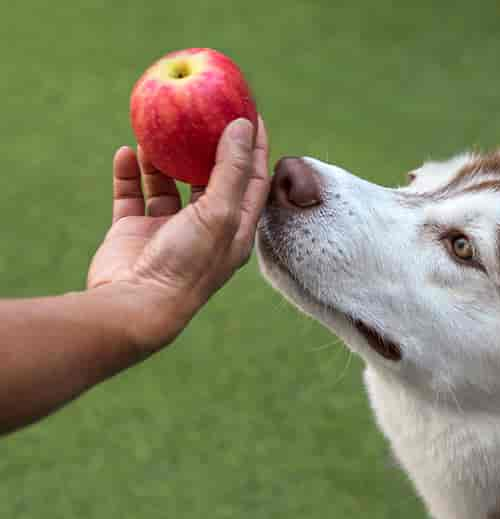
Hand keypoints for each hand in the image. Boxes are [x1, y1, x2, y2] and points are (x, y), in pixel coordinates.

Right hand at [87, 116, 269, 352]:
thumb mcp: (219, 211)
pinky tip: (126, 150)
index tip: (250, 112)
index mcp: (235, 228)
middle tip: (202, 111)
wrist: (136, 305)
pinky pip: (131, 194)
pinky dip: (129, 173)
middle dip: (207, 145)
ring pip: (167, 183)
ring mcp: (167, 230)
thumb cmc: (188, 262)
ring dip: (163, 158)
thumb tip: (243, 124)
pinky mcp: (133, 232)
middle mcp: (204, 228)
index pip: (252, 179)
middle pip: (210, 177)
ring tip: (156, 129)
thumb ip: (231, 168)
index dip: (253, 146)